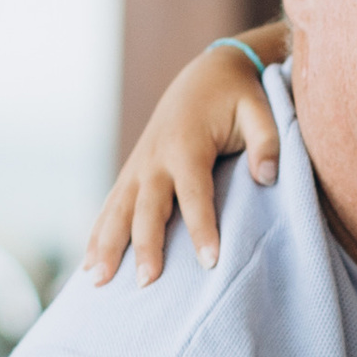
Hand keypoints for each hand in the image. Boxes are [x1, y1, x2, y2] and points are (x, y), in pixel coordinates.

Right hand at [83, 34, 283, 286]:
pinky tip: (89, 266)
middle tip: (146, 282)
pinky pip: (111, 207)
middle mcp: (156, 157)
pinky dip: (97, 235)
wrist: (206, 73)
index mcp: (187, 144)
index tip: (210, 262)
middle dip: (145, 246)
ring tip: (96, 281)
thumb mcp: (260, 111)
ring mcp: (139, 165)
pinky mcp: (133, 172)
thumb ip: (267, 142)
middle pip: (147, 208)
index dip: (202, 228)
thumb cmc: (238, 97)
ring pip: (118, 210)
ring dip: (105, 245)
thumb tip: (266, 177)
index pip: (194, 194)